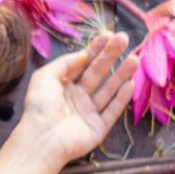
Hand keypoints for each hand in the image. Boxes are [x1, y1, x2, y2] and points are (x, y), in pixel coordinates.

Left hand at [20, 31, 137, 163]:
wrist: (42, 138)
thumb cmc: (40, 106)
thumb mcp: (45, 76)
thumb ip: (65, 62)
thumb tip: (84, 53)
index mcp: (63, 84)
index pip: (83, 63)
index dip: (96, 49)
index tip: (109, 35)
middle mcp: (77, 97)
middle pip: (98, 73)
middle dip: (111, 55)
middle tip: (125, 39)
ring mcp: (89, 112)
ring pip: (109, 90)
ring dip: (122, 74)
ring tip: (134, 59)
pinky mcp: (98, 128)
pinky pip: (112, 111)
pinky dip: (122, 98)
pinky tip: (130, 83)